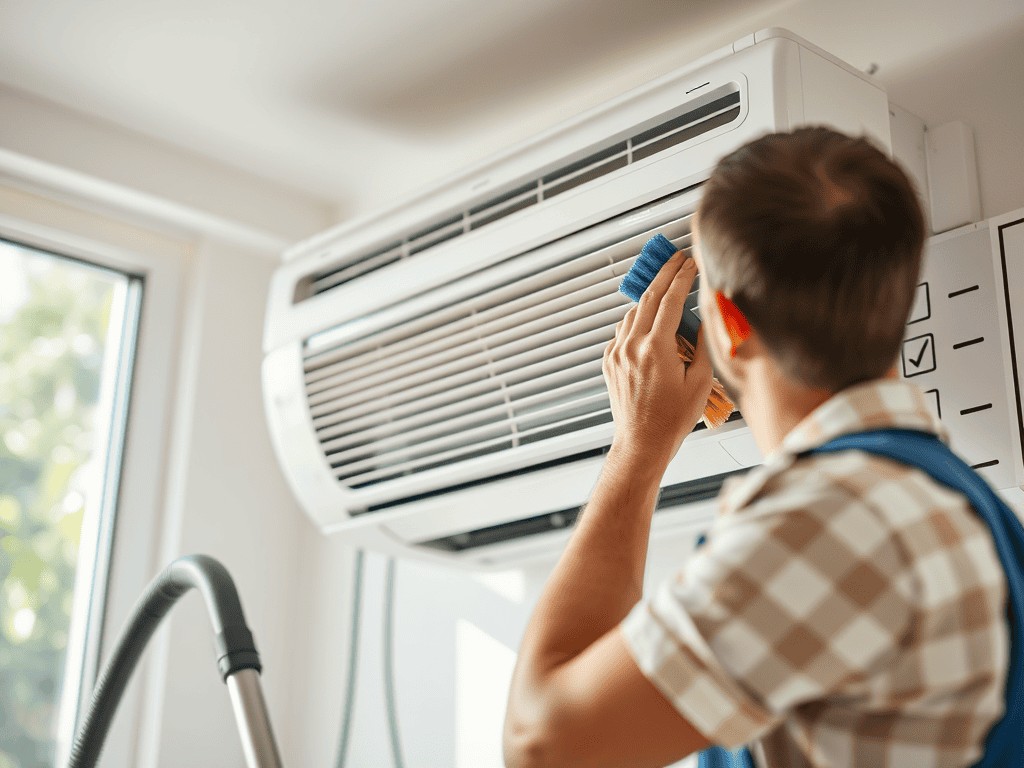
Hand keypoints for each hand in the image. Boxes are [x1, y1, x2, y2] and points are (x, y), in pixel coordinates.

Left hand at [603, 251, 712, 467]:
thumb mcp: (701, 381)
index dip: (683, 277)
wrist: (642, 442)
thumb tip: (710, 316)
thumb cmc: (673, 418)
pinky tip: (650, 322)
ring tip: (666, 287)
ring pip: (633, 313)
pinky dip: (637, 320)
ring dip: (650, 297)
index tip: (691, 262)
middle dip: (664, 274)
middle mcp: (631, 346)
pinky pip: (623, 331)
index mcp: (656, 348)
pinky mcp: (609, 362)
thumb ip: (705, 344)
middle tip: (676, 258)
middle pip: (649, 297)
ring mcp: (617, 353)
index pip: (671, 300)